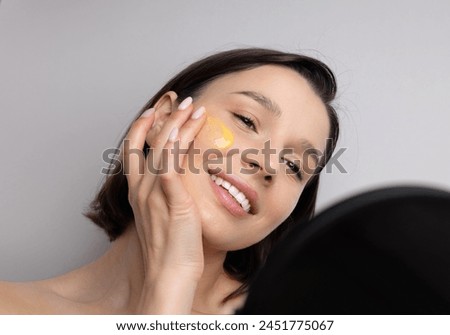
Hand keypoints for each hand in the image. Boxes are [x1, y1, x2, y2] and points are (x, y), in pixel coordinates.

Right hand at [123, 94, 206, 312]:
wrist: (169, 274)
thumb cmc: (169, 249)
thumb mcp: (161, 217)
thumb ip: (165, 196)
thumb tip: (174, 182)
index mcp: (138, 192)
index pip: (133, 151)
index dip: (142, 128)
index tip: (153, 111)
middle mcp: (143, 189)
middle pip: (149, 143)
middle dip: (165, 118)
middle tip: (182, 101)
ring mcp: (156, 193)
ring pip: (163, 148)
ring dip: (179, 124)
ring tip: (195, 108)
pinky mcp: (173, 200)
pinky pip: (171, 166)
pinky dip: (177, 145)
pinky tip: (187, 129)